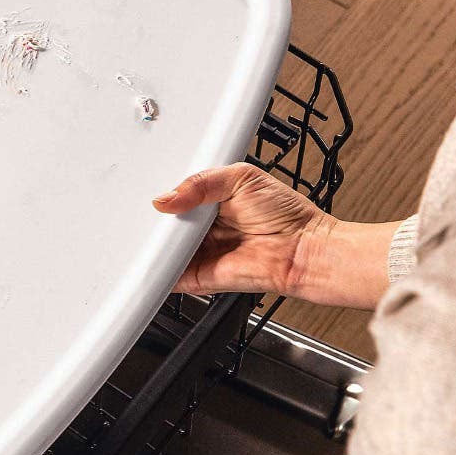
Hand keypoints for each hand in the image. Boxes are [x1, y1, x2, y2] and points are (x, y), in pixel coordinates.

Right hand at [152, 163, 332, 297]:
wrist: (302, 250)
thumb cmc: (285, 215)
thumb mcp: (241, 178)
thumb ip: (200, 183)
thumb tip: (167, 199)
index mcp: (210, 201)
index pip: (175, 196)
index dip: (163, 192)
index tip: (153, 190)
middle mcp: (202, 227)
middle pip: (165, 223)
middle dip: (156, 218)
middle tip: (156, 211)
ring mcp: (198, 252)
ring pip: (162, 248)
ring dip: (154, 242)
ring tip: (153, 231)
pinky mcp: (197, 276)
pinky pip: (169, 275)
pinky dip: (157, 269)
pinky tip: (153, 255)